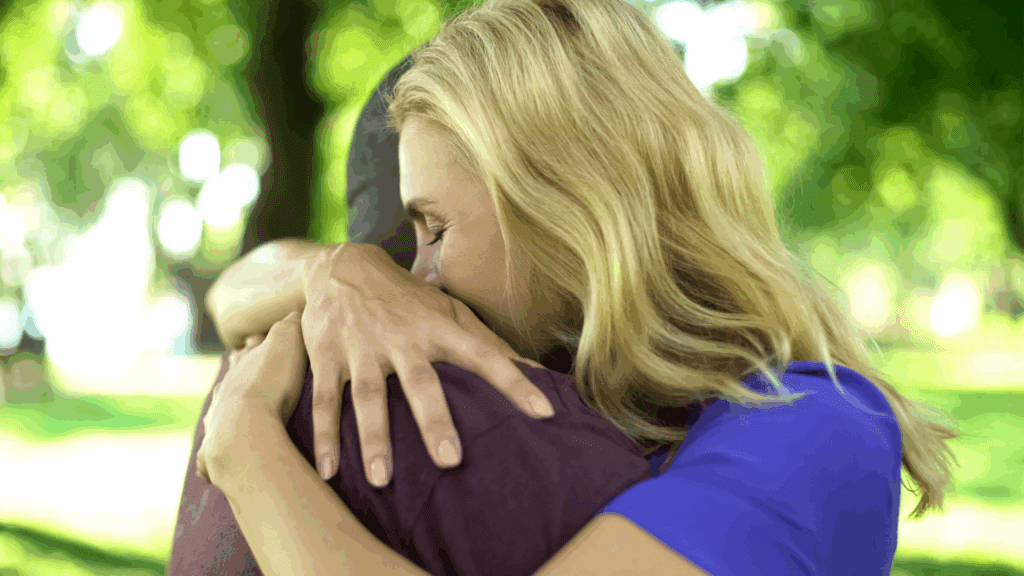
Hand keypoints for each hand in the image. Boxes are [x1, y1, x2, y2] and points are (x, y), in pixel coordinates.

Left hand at [195, 311, 306, 485]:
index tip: (256, 339)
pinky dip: (212, 456)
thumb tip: (295, 308)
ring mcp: (216, 419)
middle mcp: (225, 390)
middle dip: (237, 375)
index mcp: (244, 364)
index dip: (255, 344)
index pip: (249, 349)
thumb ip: (291, 323)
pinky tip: (213, 462)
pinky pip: (210, 454)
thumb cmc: (271, 383)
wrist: (246, 427)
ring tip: (229, 418)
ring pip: (217, 412)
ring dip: (224, 414)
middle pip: (230, 378)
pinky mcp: (213, 450)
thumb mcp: (288, 341)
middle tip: (243, 375)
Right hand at [300, 242, 552, 487]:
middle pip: (421, 381)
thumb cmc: (408, 299)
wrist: (340, 266)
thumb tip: (540, 372)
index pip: (485, 355)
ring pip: (368, 395)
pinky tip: (328, 471)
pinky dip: (324, 435)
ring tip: (381, 480)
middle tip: (451, 461)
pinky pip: (325, 399)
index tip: (543, 412)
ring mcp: (362, 347)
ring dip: (374, 438)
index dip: (514, 382)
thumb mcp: (450, 310)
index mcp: (439, 327)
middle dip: (434, 420)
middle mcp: (402, 338)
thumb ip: (490, 343)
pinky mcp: (327, 356)